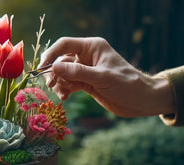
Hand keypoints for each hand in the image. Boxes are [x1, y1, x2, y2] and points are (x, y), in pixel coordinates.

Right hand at [40, 37, 174, 116]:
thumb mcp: (102, 77)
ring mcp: (85, 70)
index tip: (42, 67)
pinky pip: (68, 84)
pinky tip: (65, 97)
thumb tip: (55, 67)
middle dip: (54, 72)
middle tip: (50, 85)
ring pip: (63, 74)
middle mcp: (87, 56)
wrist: (141, 100)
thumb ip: (77, 72)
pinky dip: (64, 90)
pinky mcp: (86, 83)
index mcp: (92, 47)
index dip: (51, 54)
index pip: (65, 45)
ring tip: (63, 94)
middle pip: (60, 60)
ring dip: (59, 84)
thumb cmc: (127, 84)